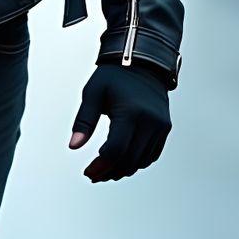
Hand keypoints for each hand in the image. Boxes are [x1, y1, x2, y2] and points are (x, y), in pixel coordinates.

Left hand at [69, 63, 170, 181]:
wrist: (142, 64)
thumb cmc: (114, 76)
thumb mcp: (92, 93)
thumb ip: (83, 121)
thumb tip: (74, 145)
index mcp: (130, 113)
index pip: (115, 150)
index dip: (100, 166)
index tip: (88, 172)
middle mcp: (150, 121)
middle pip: (128, 160)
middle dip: (109, 172)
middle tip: (93, 175)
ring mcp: (160, 126)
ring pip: (140, 161)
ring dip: (122, 170)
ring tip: (104, 170)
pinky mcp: (164, 128)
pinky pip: (151, 155)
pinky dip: (136, 163)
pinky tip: (120, 161)